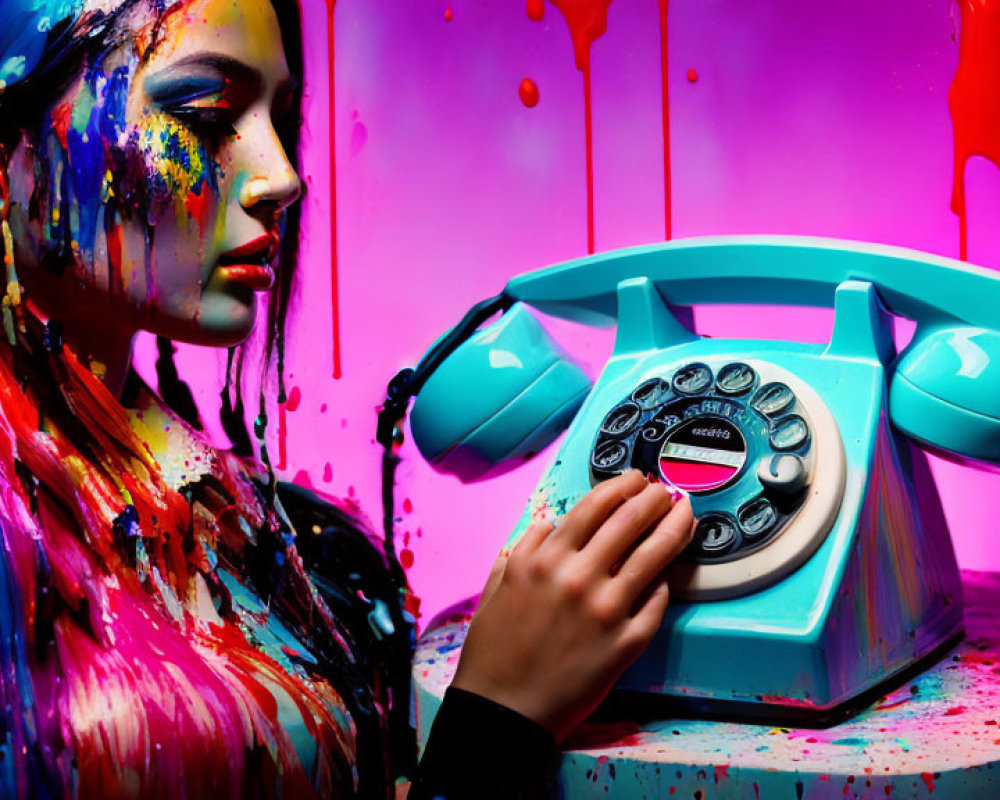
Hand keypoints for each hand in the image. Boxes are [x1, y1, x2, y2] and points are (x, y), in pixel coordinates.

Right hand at [450, 470, 695, 741]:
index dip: (621, 486)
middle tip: (665, 491)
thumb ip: (524, 549)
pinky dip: (663, 583)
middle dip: (654, 498)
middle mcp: (578, 577)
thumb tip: (549, 523)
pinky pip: (656, 601)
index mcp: (544, 560)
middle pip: (630, 520)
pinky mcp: (627, 643)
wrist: (504, 711)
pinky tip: (665, 575)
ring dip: (675, 526)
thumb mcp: (496, 586)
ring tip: (684, 514)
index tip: (635, 479)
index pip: (594, 506)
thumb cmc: (494, 651)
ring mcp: (606, 610)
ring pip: (654, 554)